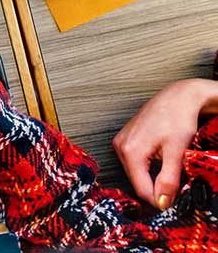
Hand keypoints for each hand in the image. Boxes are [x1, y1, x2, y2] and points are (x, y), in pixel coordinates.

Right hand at [113, 78, 217, 209]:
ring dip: (152, 177)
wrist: (178, 97)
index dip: (160, 199)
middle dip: (156, 187)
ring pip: (136, 173)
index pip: (141, 189)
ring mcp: (120, 142)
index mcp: (130, 151)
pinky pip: (134, 163)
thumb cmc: (178, 117)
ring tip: (169, 165)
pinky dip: (148, 167)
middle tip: (176, 181)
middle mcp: (120, 146)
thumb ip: (168, 179)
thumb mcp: (177, 152)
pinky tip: (160, 158)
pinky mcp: (124, 140)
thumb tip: (162, 202)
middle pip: (137, 182)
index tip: (175, 200)